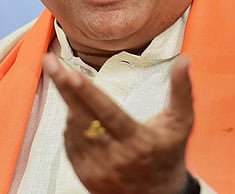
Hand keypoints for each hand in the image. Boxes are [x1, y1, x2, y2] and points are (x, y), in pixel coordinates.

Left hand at [42, 54, 193, 193]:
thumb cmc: (169, 152)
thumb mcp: (181, 123)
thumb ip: (182, 91)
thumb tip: (185, 60)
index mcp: (138, 141)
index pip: (108, 113)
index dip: (88, 93)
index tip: (71, 73)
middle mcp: (115, 157)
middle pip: (81, 116)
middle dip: (63, 87)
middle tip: (49, 62)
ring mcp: (96, 168)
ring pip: (73, 127)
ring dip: (71, 103)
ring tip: (73, 86)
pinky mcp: (84, 175)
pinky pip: (70, 141)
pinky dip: (72, 123)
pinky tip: (80, 114)